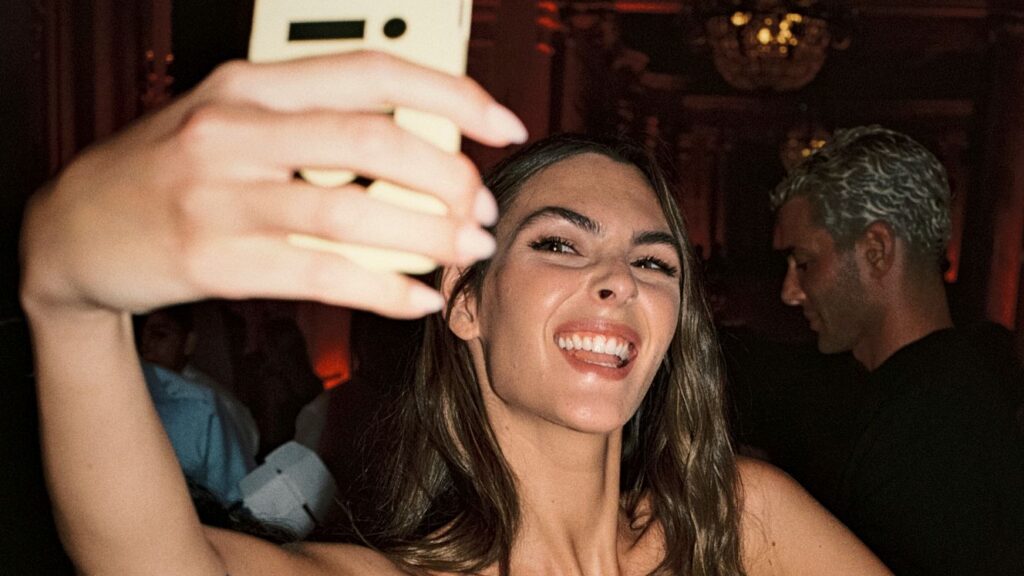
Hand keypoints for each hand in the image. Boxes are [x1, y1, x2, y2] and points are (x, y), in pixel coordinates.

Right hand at [20, 51, 525, 318]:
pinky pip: (321, 274)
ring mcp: (221, 197)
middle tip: (479, 206)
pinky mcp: (213, 261)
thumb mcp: (233, 120)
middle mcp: (235, 130)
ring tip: (464, 250)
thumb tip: (420, 141)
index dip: (450, 94)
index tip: (502, 122)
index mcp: (249, 84)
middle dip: (449, 175)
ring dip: (428, 234)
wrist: (72, 229)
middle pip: (374, 140)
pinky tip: (416, 298)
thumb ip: (313, 121)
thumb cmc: (170, 169)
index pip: (371, 71)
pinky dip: (382, 288)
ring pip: (352, 210)